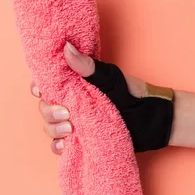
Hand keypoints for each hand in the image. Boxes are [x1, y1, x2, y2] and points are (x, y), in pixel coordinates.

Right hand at [31, 42, 148, 155]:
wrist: (155, 123)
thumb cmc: (135, 96)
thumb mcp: (112, 80)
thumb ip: (89, 67)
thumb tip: (66, 48)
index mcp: (75, 84)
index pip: (47, 83)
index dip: (39, 87)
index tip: (41, 90)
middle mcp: (72, 103)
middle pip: (45, 106)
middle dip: (50, 111)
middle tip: (67, 113)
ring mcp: (75, 123)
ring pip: (50, 126)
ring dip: (54, 128)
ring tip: (70, 129)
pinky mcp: (80, 141)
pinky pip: (59, 145)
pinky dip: (58, 146)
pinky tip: (65, 145)